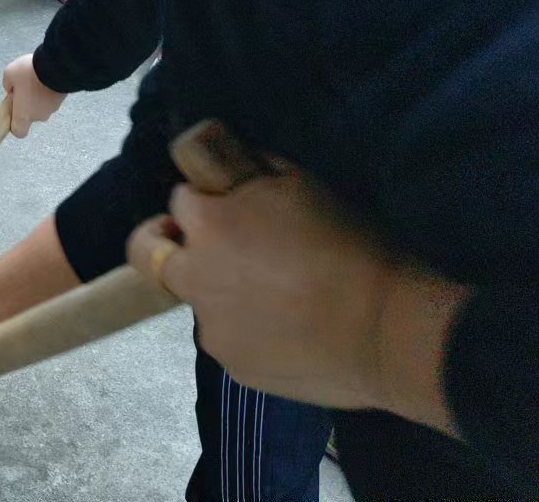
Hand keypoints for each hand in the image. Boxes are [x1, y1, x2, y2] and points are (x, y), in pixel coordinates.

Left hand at [2, 53, 65, 136]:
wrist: (56, 67)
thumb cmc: (30, 74)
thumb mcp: (9, 74)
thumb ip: (7, 84)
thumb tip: (11, 88)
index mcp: (23, 115)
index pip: (19, 132)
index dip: (15, 124)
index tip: (12, 111)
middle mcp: (39, 116)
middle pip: (31, 114)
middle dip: (26, 102)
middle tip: (23, 87)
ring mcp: (53, 108)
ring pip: (42, 104)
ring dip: (38, 95)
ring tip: (35, 78)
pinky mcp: (62, 98)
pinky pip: (51, 96)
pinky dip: (47, 89)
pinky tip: (44, 75)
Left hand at [126, 166, 466, 423]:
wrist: (388, 330)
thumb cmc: (348, 245)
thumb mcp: (298, 184)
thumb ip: (249, 173)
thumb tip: (228, 170)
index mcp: (206, 224)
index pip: (179, 199)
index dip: (204, 200)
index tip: (227, 207)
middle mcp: (195, 276)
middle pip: (151, 254)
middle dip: (166, 243)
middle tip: (208, 247)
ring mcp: (212, 328)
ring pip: (199, 300)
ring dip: (220, 291)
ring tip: (277, 297)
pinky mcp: (235, 368)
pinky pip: (231, 339)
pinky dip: (249, 332)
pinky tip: (292, 331)